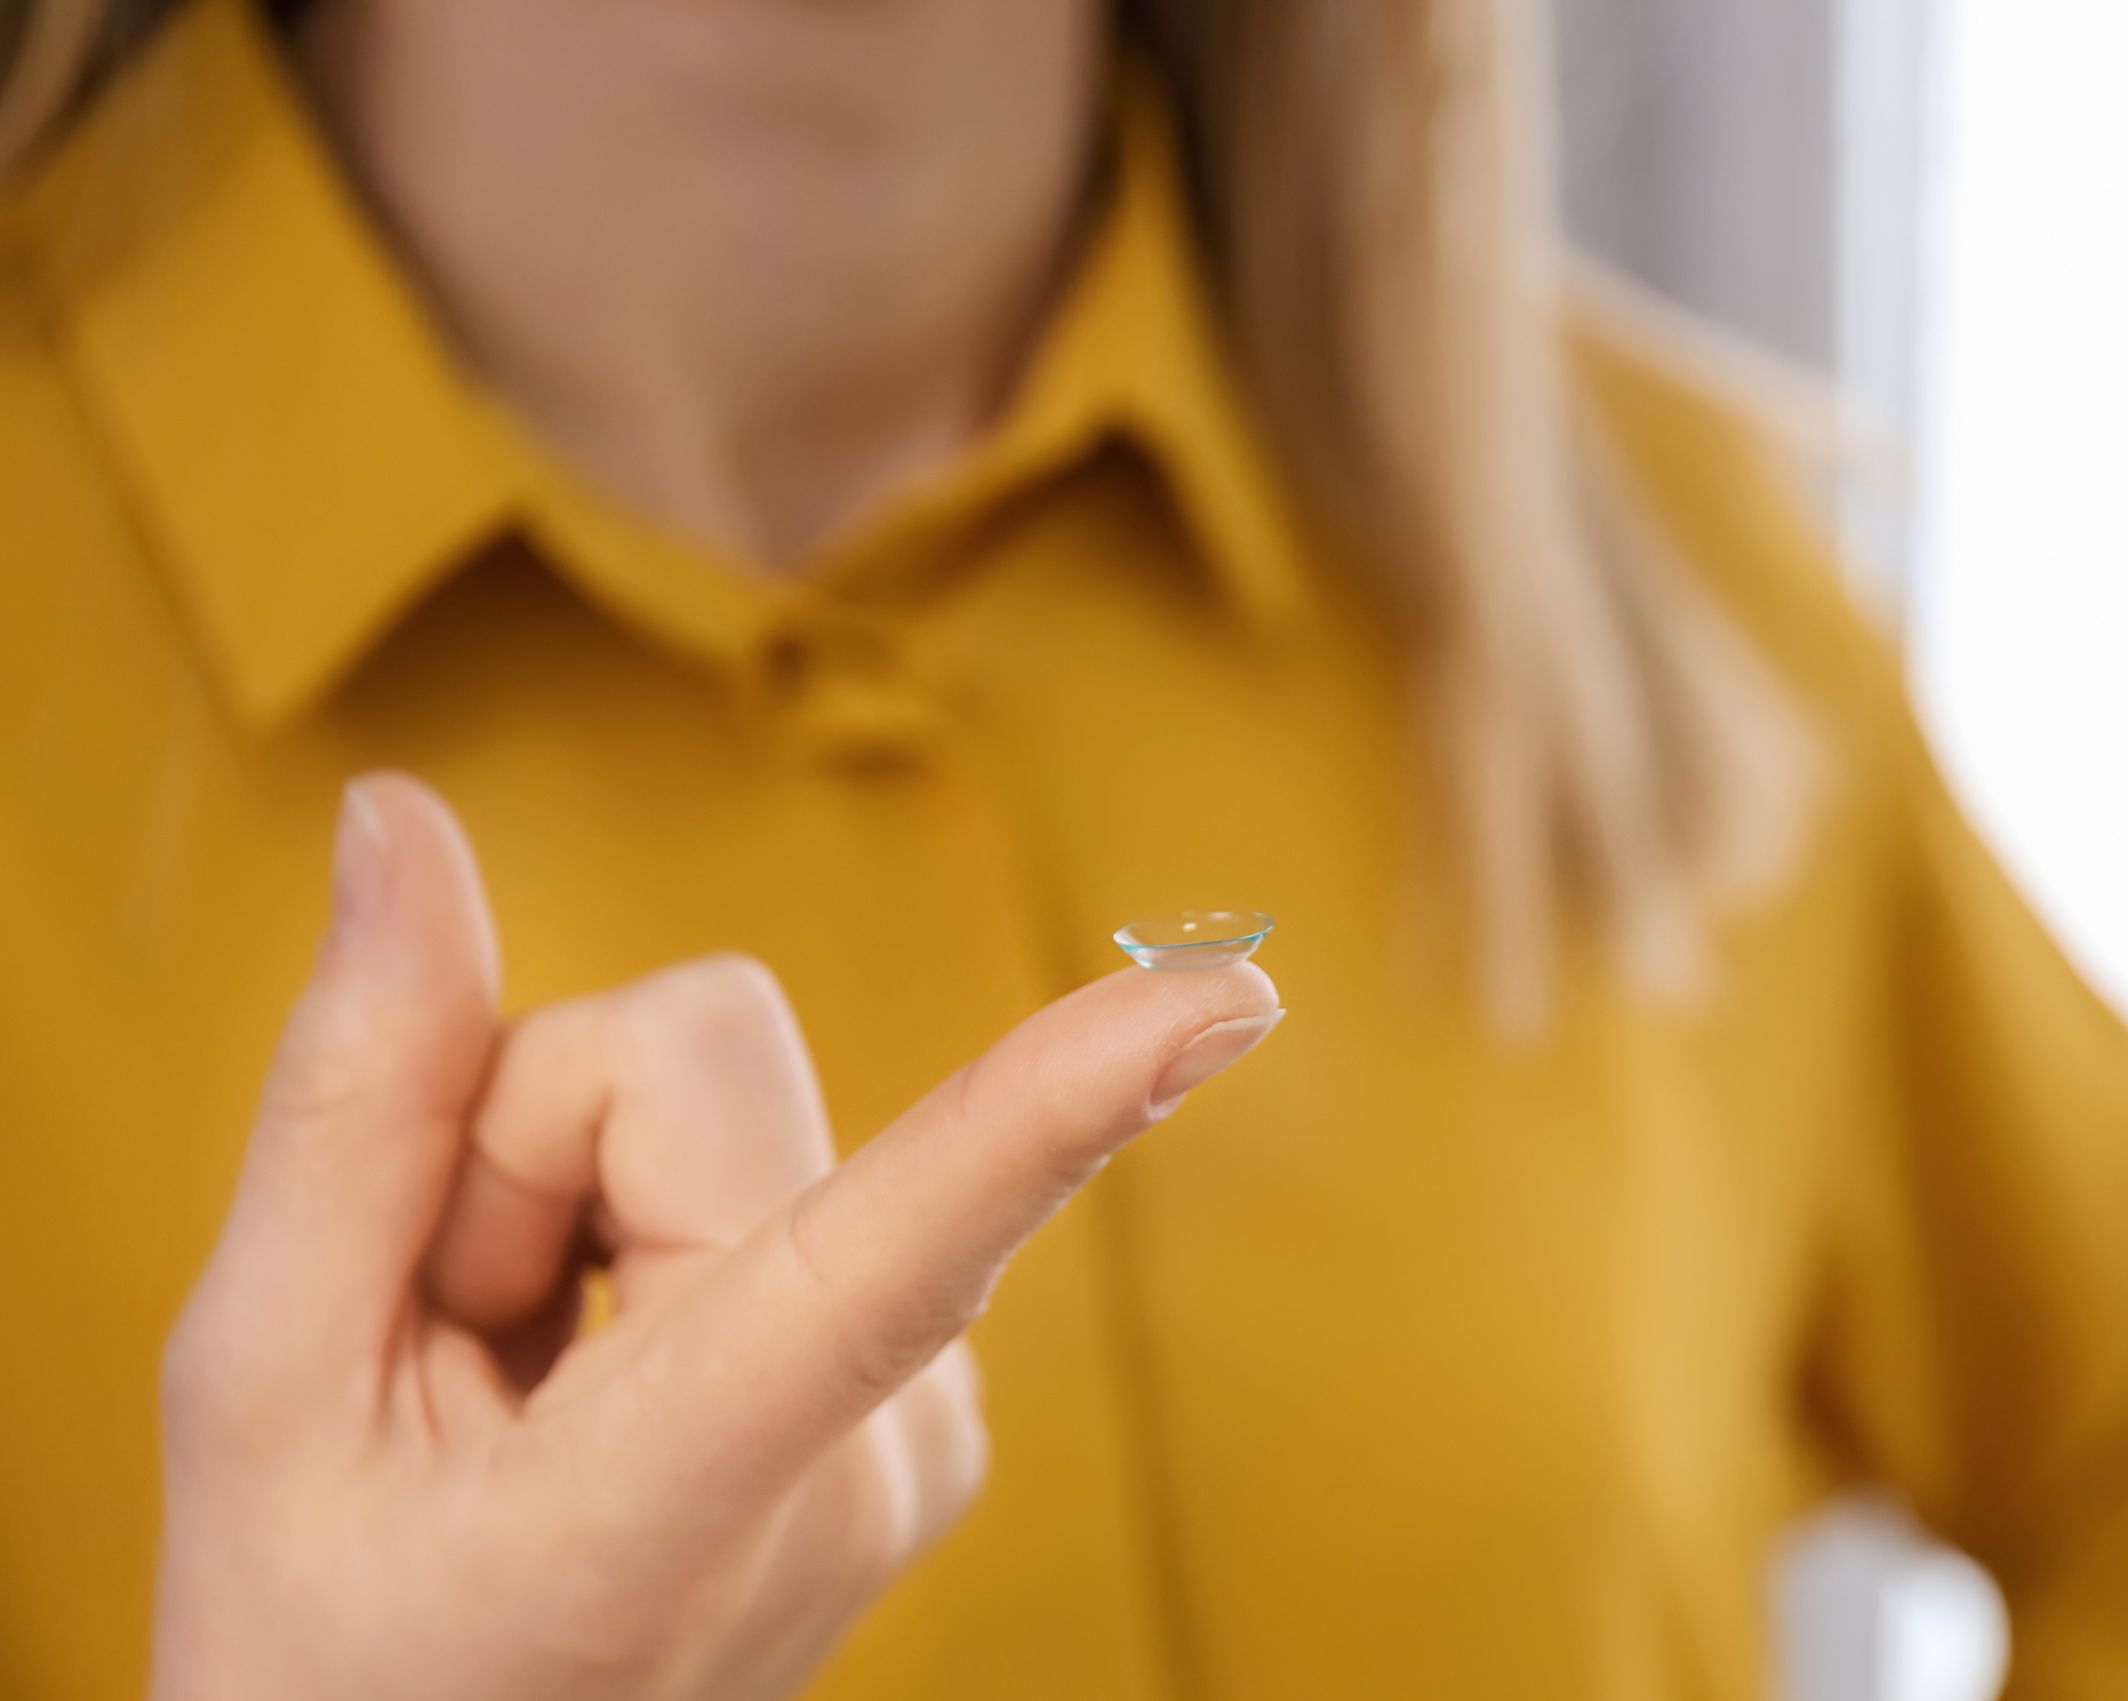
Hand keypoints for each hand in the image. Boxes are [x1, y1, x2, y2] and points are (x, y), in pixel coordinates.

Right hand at [150, 774, 1280, 1700]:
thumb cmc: (321, 1644)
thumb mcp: (260, 1387)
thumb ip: (356, 1101)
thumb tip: (403, 824)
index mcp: (693, 1496)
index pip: (885, 1258)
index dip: (1051, 1106)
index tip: (1227, 999)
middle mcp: (874, 1458)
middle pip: (705, 1056)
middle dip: (536, 1144)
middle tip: (462, 1336)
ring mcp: (927, 1440)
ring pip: (742, 1096)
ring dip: (588, 1194)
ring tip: (524, 1383)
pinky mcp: (931, 1399)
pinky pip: (791, 1168)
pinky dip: (657, 1233)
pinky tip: (595, 1372)